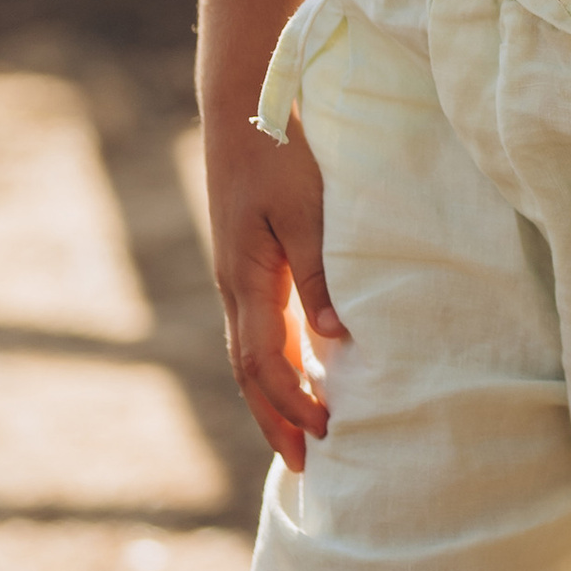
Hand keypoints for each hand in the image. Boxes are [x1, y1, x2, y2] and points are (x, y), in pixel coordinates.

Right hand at [203, 113, 346, 471]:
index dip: (292, 402)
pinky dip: (277, 363)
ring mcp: (238, 277)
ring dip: (273, 398)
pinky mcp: (249, 264)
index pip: (264, 362)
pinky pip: (260, 328)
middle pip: (250, 372)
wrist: (241, 104)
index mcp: (245, 279)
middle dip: (275, 420)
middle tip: (306, 465)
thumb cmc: (279, 150)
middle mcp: (235, 286)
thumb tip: (335, 338)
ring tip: (302, 434)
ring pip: (252, 354)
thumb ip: (320, 271)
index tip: (326, 431)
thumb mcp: (307, 207)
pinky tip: (302, 373)